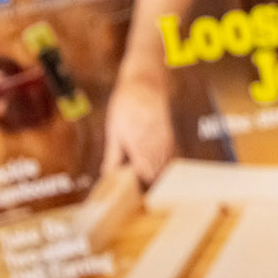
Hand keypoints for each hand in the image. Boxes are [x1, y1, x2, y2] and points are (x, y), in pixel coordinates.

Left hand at [100, 69, 174, 185]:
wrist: (145, 82)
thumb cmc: (126, 104)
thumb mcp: (113, 130)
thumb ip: (113, 156)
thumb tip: (108, 176)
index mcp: (139, 145)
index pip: (144, 176)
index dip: (138, 189)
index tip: (131, 195)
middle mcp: (156, 145)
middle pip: (156, 175)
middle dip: (147, 185)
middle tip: (135, 193)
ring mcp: (165, 141)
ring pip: (164, 167)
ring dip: (155, 176)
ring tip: (143, 181)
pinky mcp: (170, 136)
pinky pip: (169, 157)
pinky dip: (161, 165)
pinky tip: (153, 166)